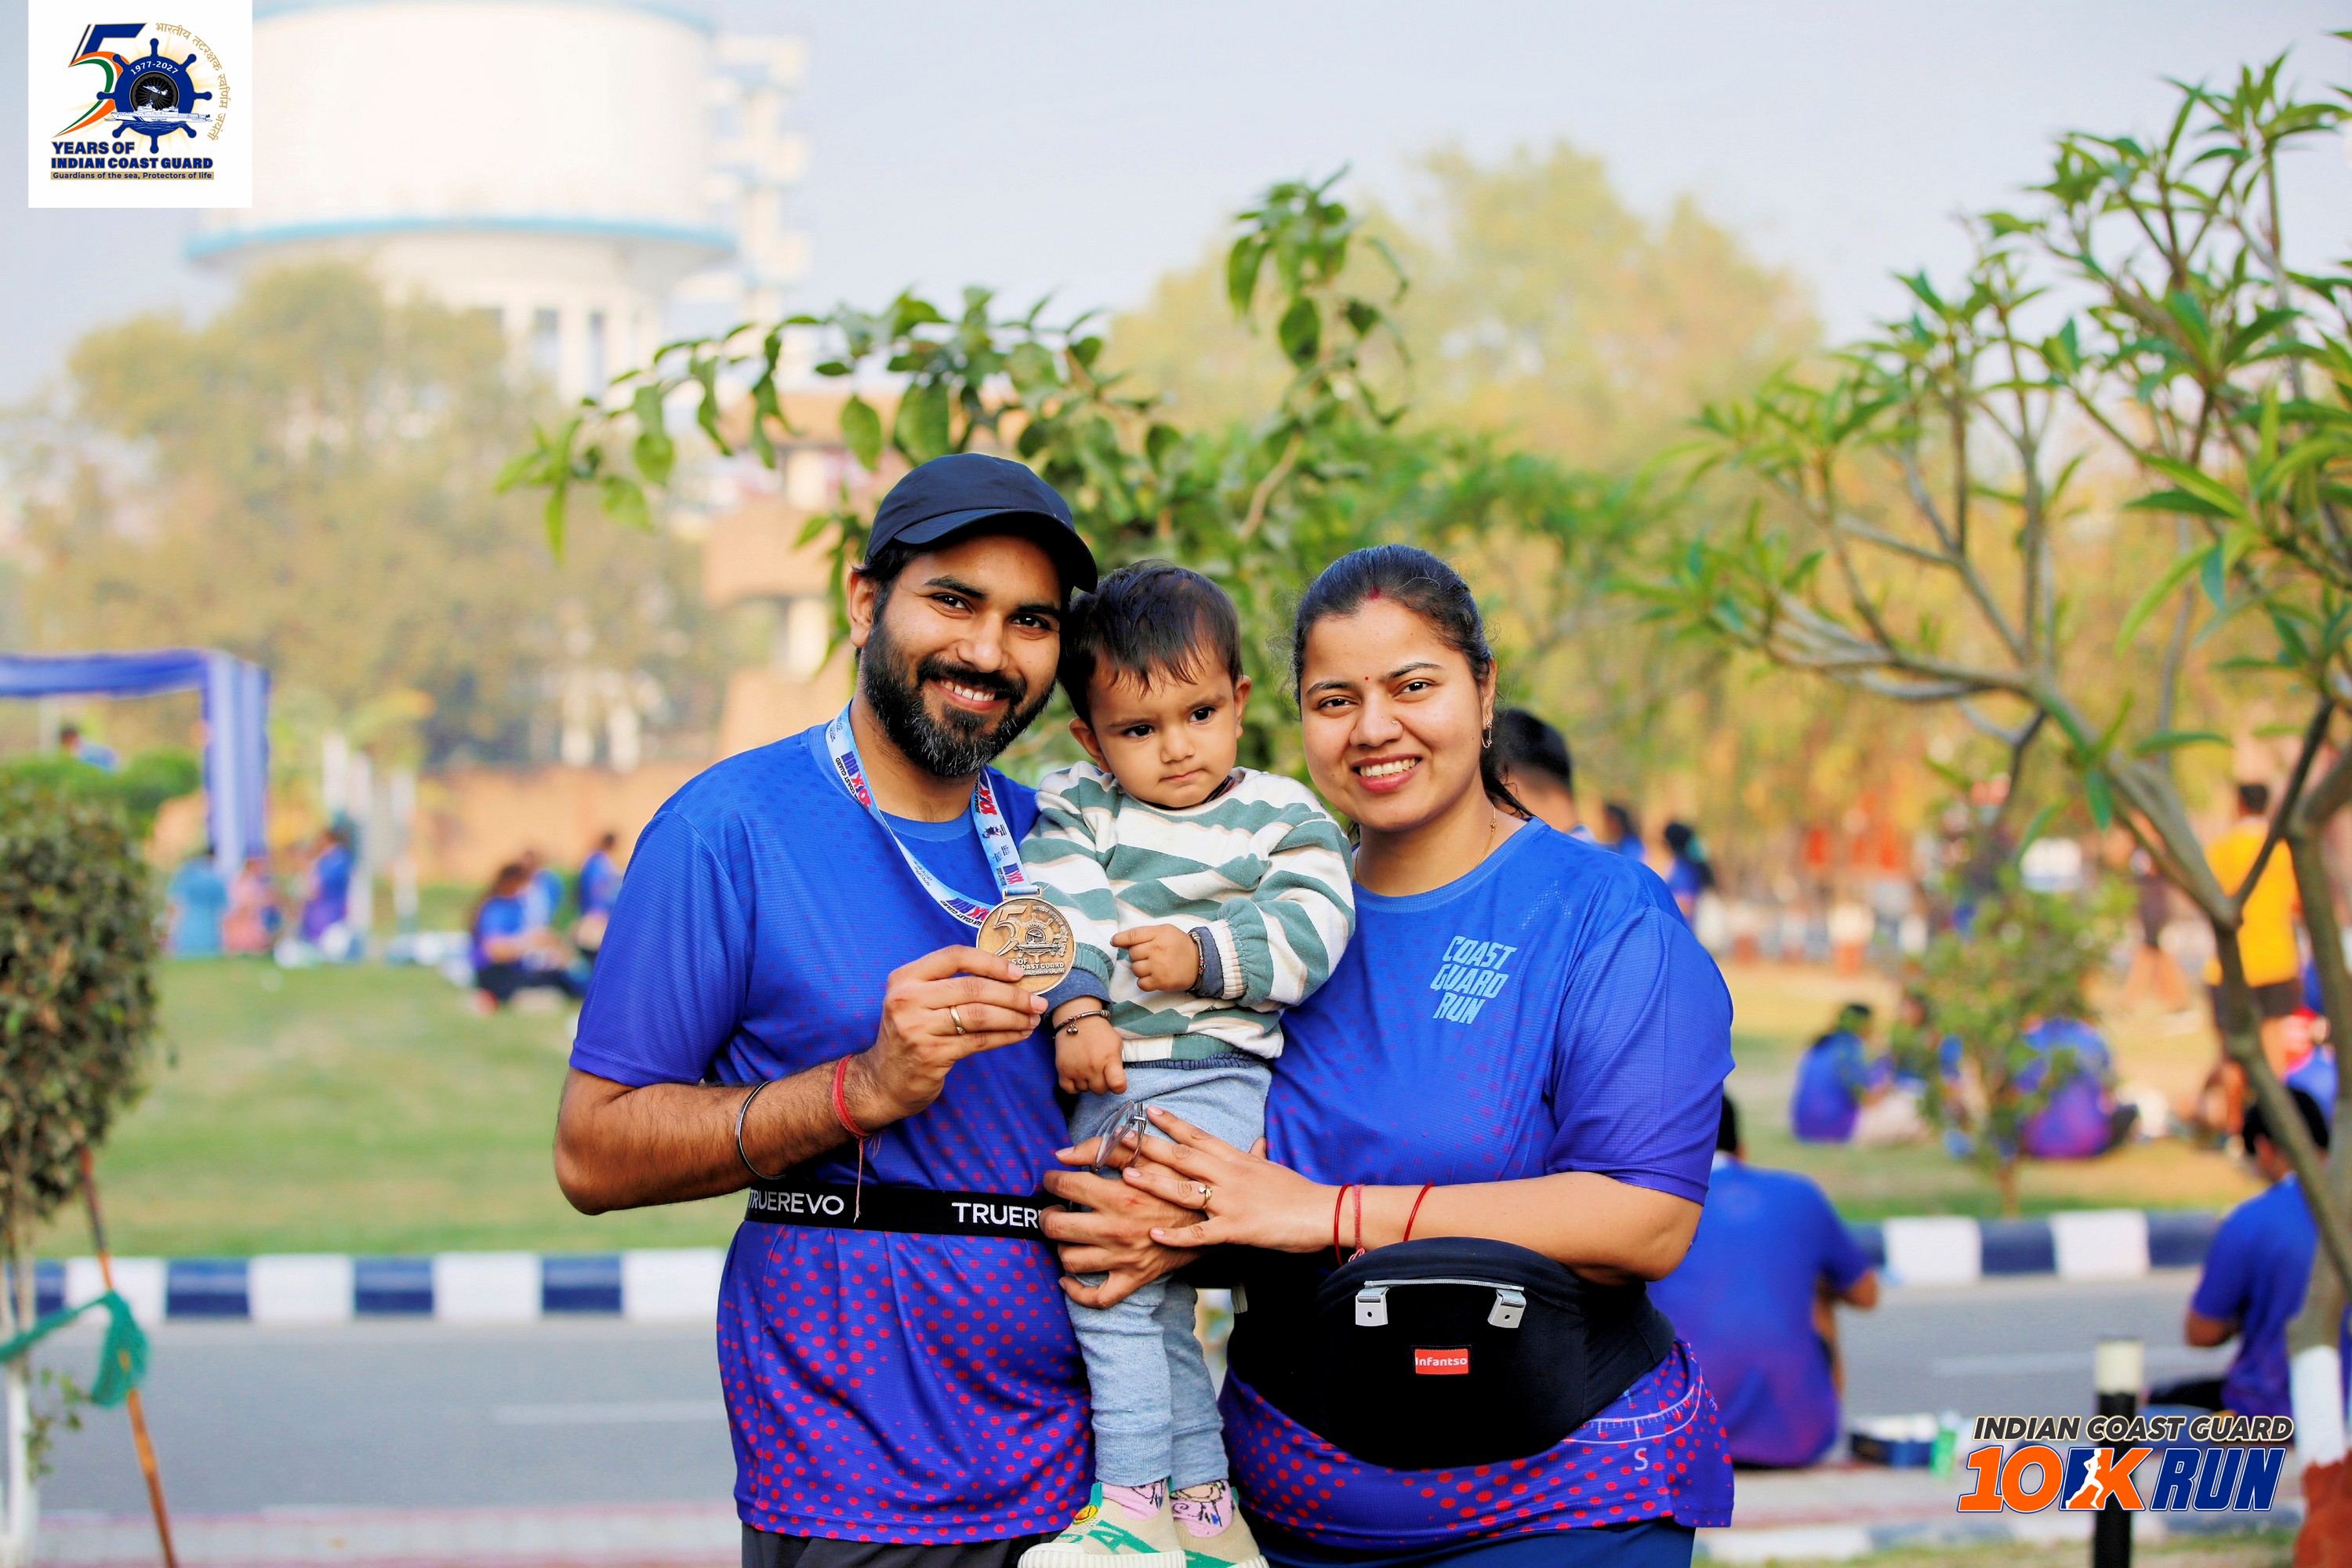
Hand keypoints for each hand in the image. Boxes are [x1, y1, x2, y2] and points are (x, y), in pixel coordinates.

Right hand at [854, 946, 1047, 1127]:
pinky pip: (979, 1041)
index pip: (954, 957)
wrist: (882, 1080)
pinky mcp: (932, 1054)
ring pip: (980, 1015)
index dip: (990, 962)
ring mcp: (918, 1028)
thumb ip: (947, 985)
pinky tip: (1019, 1034)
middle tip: (1037, 1001)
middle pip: (973, 988)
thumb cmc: (909, 1034)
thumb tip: (1005, 976)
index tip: (1017, 972)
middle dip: (1012, 994)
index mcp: (905, 978)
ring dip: (1014, 1016)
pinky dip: (1005, 1036)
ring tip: (1033, 1018)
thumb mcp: (916, 1001)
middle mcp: (908, 999)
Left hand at [1041, 1156, 1201, 1307]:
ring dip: (1061, 1246)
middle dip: (1047, 1215)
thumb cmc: (1176, 1183)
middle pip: (1057, 1227)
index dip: (1052, 1180)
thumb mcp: (1146, 1156)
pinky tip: (1068, 1278)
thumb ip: (1101, 1148)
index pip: (1065, 1187)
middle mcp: (1117, 1230)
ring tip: (1066, 1235)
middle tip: (1053, 1209)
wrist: (1209, 1218)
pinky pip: (1097, 1297)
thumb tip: (1063, 1155)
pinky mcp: (1132, 1279)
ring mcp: (1123, 1259)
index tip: (1054, 1179)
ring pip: (1070, 1260)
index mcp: (1119, 1196)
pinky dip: (1077, 1291)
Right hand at [1053, 1011, 1126, 1094]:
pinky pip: (1069, 1089)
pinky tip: (1077, 1077)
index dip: (1119, 1088)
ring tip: (1087, 1069)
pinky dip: (1073, 1086)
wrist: (1078, 1020)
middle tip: (1100, 1072)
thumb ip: (1117, 1064)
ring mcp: (1077, 1070)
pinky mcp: (1063, 1070)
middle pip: (1100, 1090)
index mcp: (1109, 1060)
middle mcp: (1093, 1067)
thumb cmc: (1100, 1033)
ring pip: (1085, 1090)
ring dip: (1087, 1083)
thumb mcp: (1116, 1044)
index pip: (1117, 1084)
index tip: (1117, 1083)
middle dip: (1102, 1084)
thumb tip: (1115, 1081)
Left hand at [1113, 924, 1199, 992]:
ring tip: (1151, 966)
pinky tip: (1152, 977)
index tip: (1114, 942)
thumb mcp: (1165, 931)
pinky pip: (1141, 983)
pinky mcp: (1161, 982)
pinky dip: (1144, 982)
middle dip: (1137, 955)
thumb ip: (1144, 933)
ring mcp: (1159, 967)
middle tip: (1148, 955)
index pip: (1133, 935)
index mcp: (1159, 934)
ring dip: (1140, 969)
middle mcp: (1157, 950)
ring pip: (1135, 969)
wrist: (1200, 962)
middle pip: (1132, 953)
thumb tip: (1120, 940)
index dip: (1120, 939)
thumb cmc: (1179, 945)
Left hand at [1121, 1106, 1331, 1253]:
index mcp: (1237, 1159)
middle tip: (1120, 1137)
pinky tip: (1155, 1233)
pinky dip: (1177, 1235)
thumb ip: (1255, 1156)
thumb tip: (1256, 1142)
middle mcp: (1230, 1174)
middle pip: (1183, 1156)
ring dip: (1155, 1183)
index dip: (1171, 1123)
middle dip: (1149, 1147)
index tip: (1147, 1111)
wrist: (1323, 1212)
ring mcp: (1232, 1201)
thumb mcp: (1272, 1167)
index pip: (1198, 1136)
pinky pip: (1201, 1233)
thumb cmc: (1298, 1192)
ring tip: (1128, 1176)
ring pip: (1186, 1189)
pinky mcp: (1237, 1229)